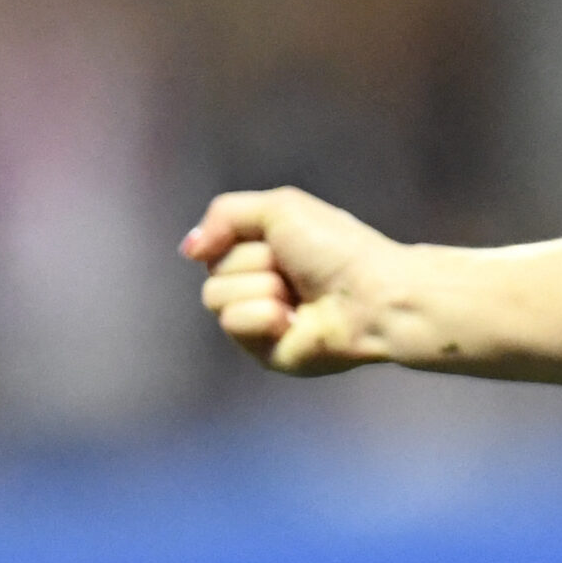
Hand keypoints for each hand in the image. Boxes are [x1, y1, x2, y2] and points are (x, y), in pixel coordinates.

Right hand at [183, 187, 398, 375]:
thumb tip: (190, 249)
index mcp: (267, 255)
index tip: (275, 239)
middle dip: (254, 262)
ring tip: (299, 295)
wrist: (371, 292)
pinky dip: (264, 315)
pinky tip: (296, 319)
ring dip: (262, 286)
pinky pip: (233, 323)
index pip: (215, 246)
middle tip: (295, 270)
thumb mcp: (280, 208)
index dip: (240, 239)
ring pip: (216, 298)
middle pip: (213, 272)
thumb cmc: (337, 248)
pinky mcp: (265, 353)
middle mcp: (261, 288)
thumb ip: (226, 214)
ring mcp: (261, 323)